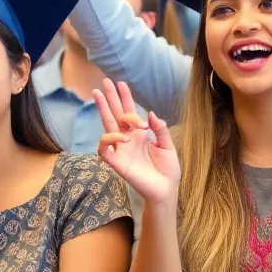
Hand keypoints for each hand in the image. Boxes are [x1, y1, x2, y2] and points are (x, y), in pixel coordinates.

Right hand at [94, 80, 180, 204]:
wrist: (166, 188)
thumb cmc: (167, 168)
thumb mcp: (168, 144)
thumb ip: (159, 128)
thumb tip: (150, 114)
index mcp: (139, 133)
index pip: (128, 112)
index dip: (124, 98)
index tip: (122, 84)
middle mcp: (127, 138)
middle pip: (114, 115)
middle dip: (109, 99)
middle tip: (104, 83)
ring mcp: (120, 149)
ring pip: (106, 128)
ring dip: (105, 114)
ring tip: (110, 108)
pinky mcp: (116, 162)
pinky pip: (104, 149)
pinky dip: (109, 139)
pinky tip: (123, 137)